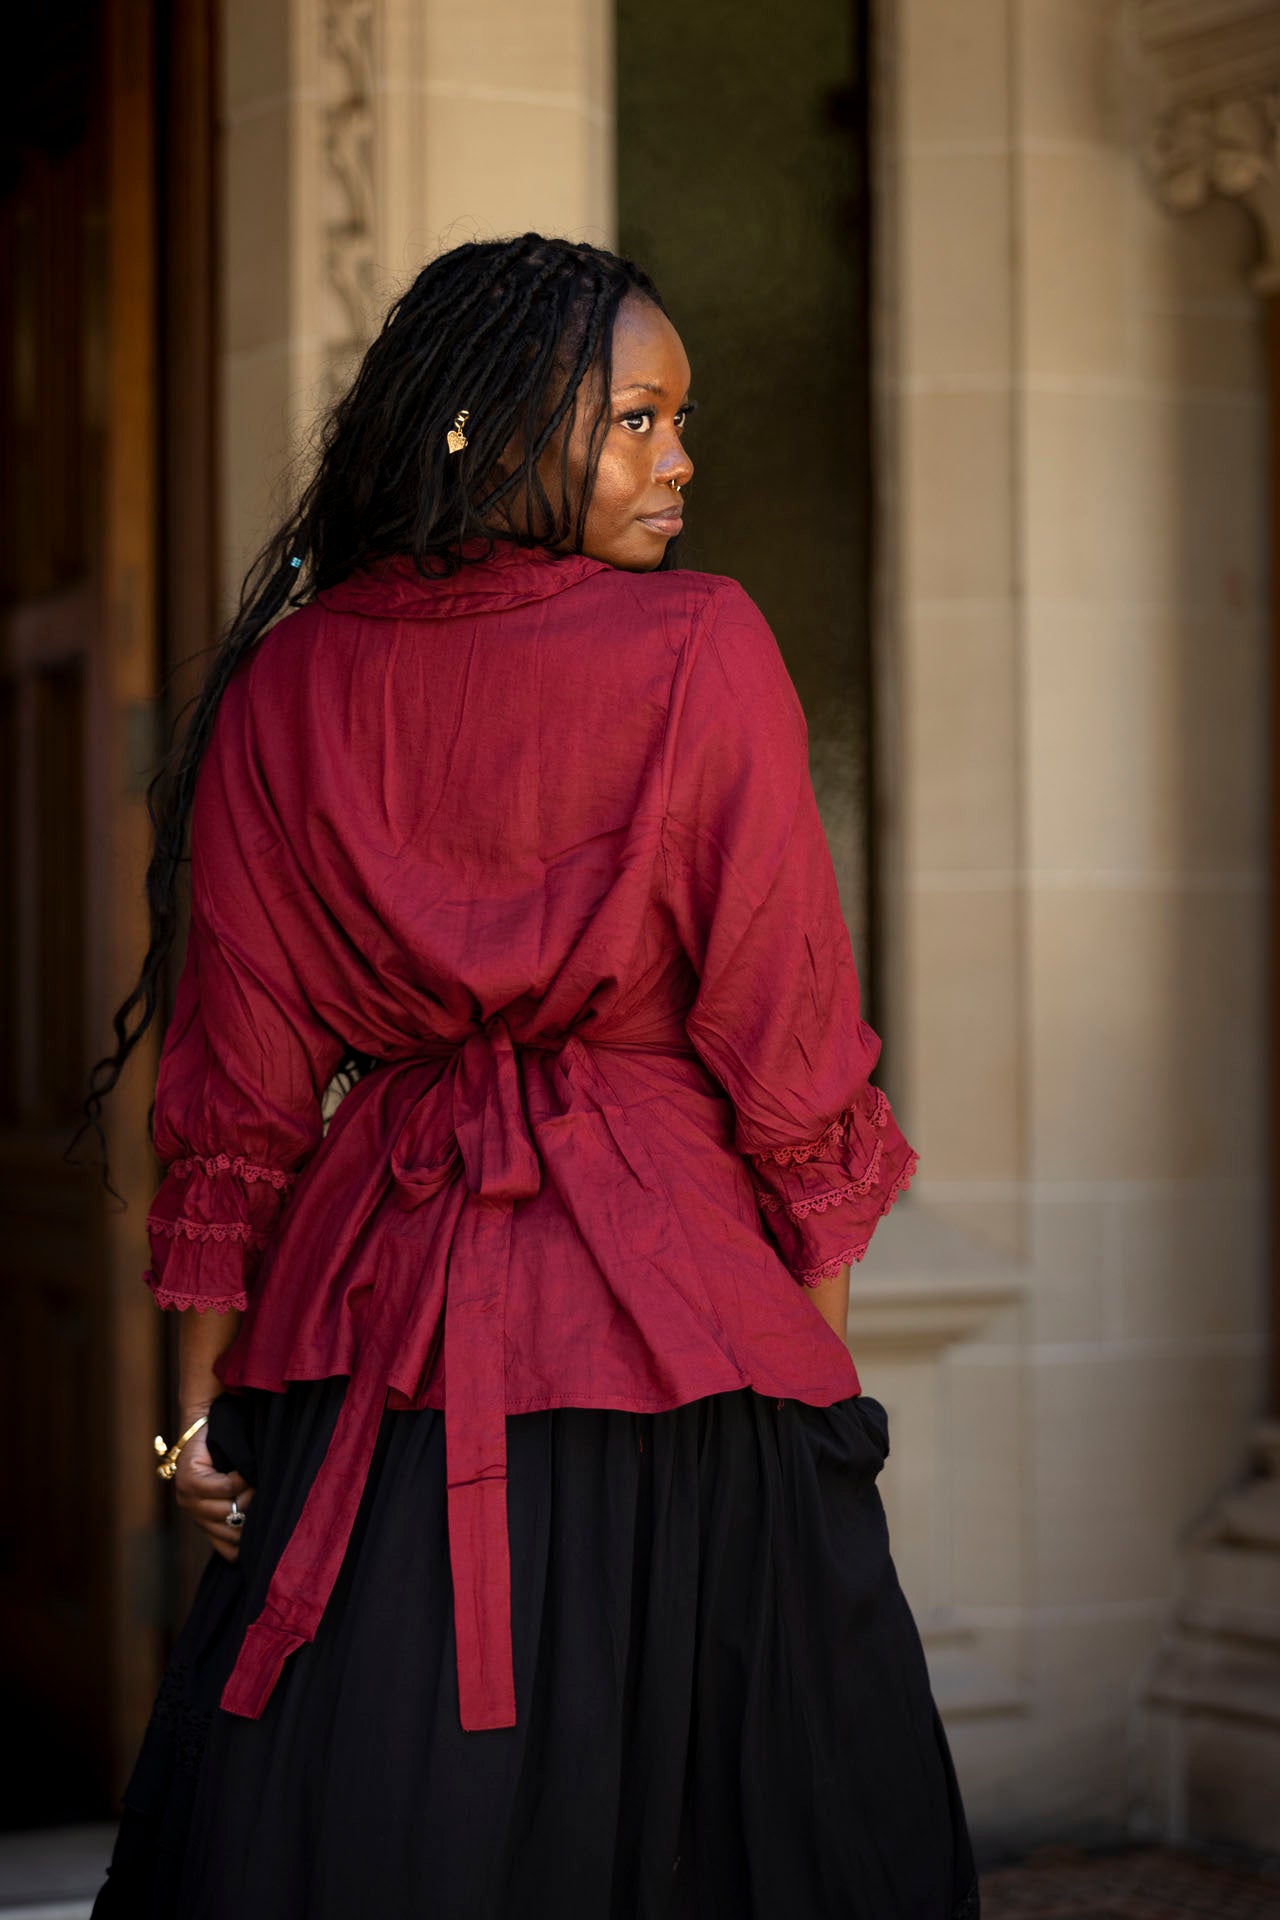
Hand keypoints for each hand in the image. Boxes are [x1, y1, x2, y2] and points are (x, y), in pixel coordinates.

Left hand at [174, 1407, 255, 1563]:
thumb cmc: (233, 1456)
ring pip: (231, 1509)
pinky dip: (240, 1479)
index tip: (270, 1531)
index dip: (252, 1545)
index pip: (231, 1553)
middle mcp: (196, 1517)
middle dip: (256, 1515)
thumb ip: (251, 1510)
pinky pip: (224, 1488)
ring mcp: (188, 1500)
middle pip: (235, 1532)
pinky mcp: (188, 1480)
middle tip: (267, 1495)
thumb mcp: (244, 1489)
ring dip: (251, 1495)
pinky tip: (245, 1471)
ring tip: (257, 1481)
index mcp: (208, 1525)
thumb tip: (277, 1537)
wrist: (209, 1421)